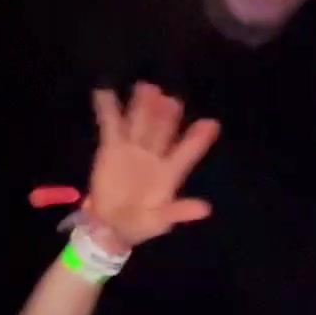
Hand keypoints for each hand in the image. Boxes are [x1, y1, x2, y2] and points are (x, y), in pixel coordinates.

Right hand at [85, 83, 219, 246]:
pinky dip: (108, 109)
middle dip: (167, 115)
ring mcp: (133, 150)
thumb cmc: (140, 224)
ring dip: (143, 106)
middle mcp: (154, 156)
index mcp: (170, 172)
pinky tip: (104, 92)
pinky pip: (110, 126)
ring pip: (140, 122)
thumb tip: (205, 208)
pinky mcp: (111, 149)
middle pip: (163, 130)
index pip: (188, 152)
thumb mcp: (160, 221)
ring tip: (146, 88)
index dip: (199, 139)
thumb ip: (179, 212)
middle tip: (172, 100)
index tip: (212, 124)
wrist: (110, 226)